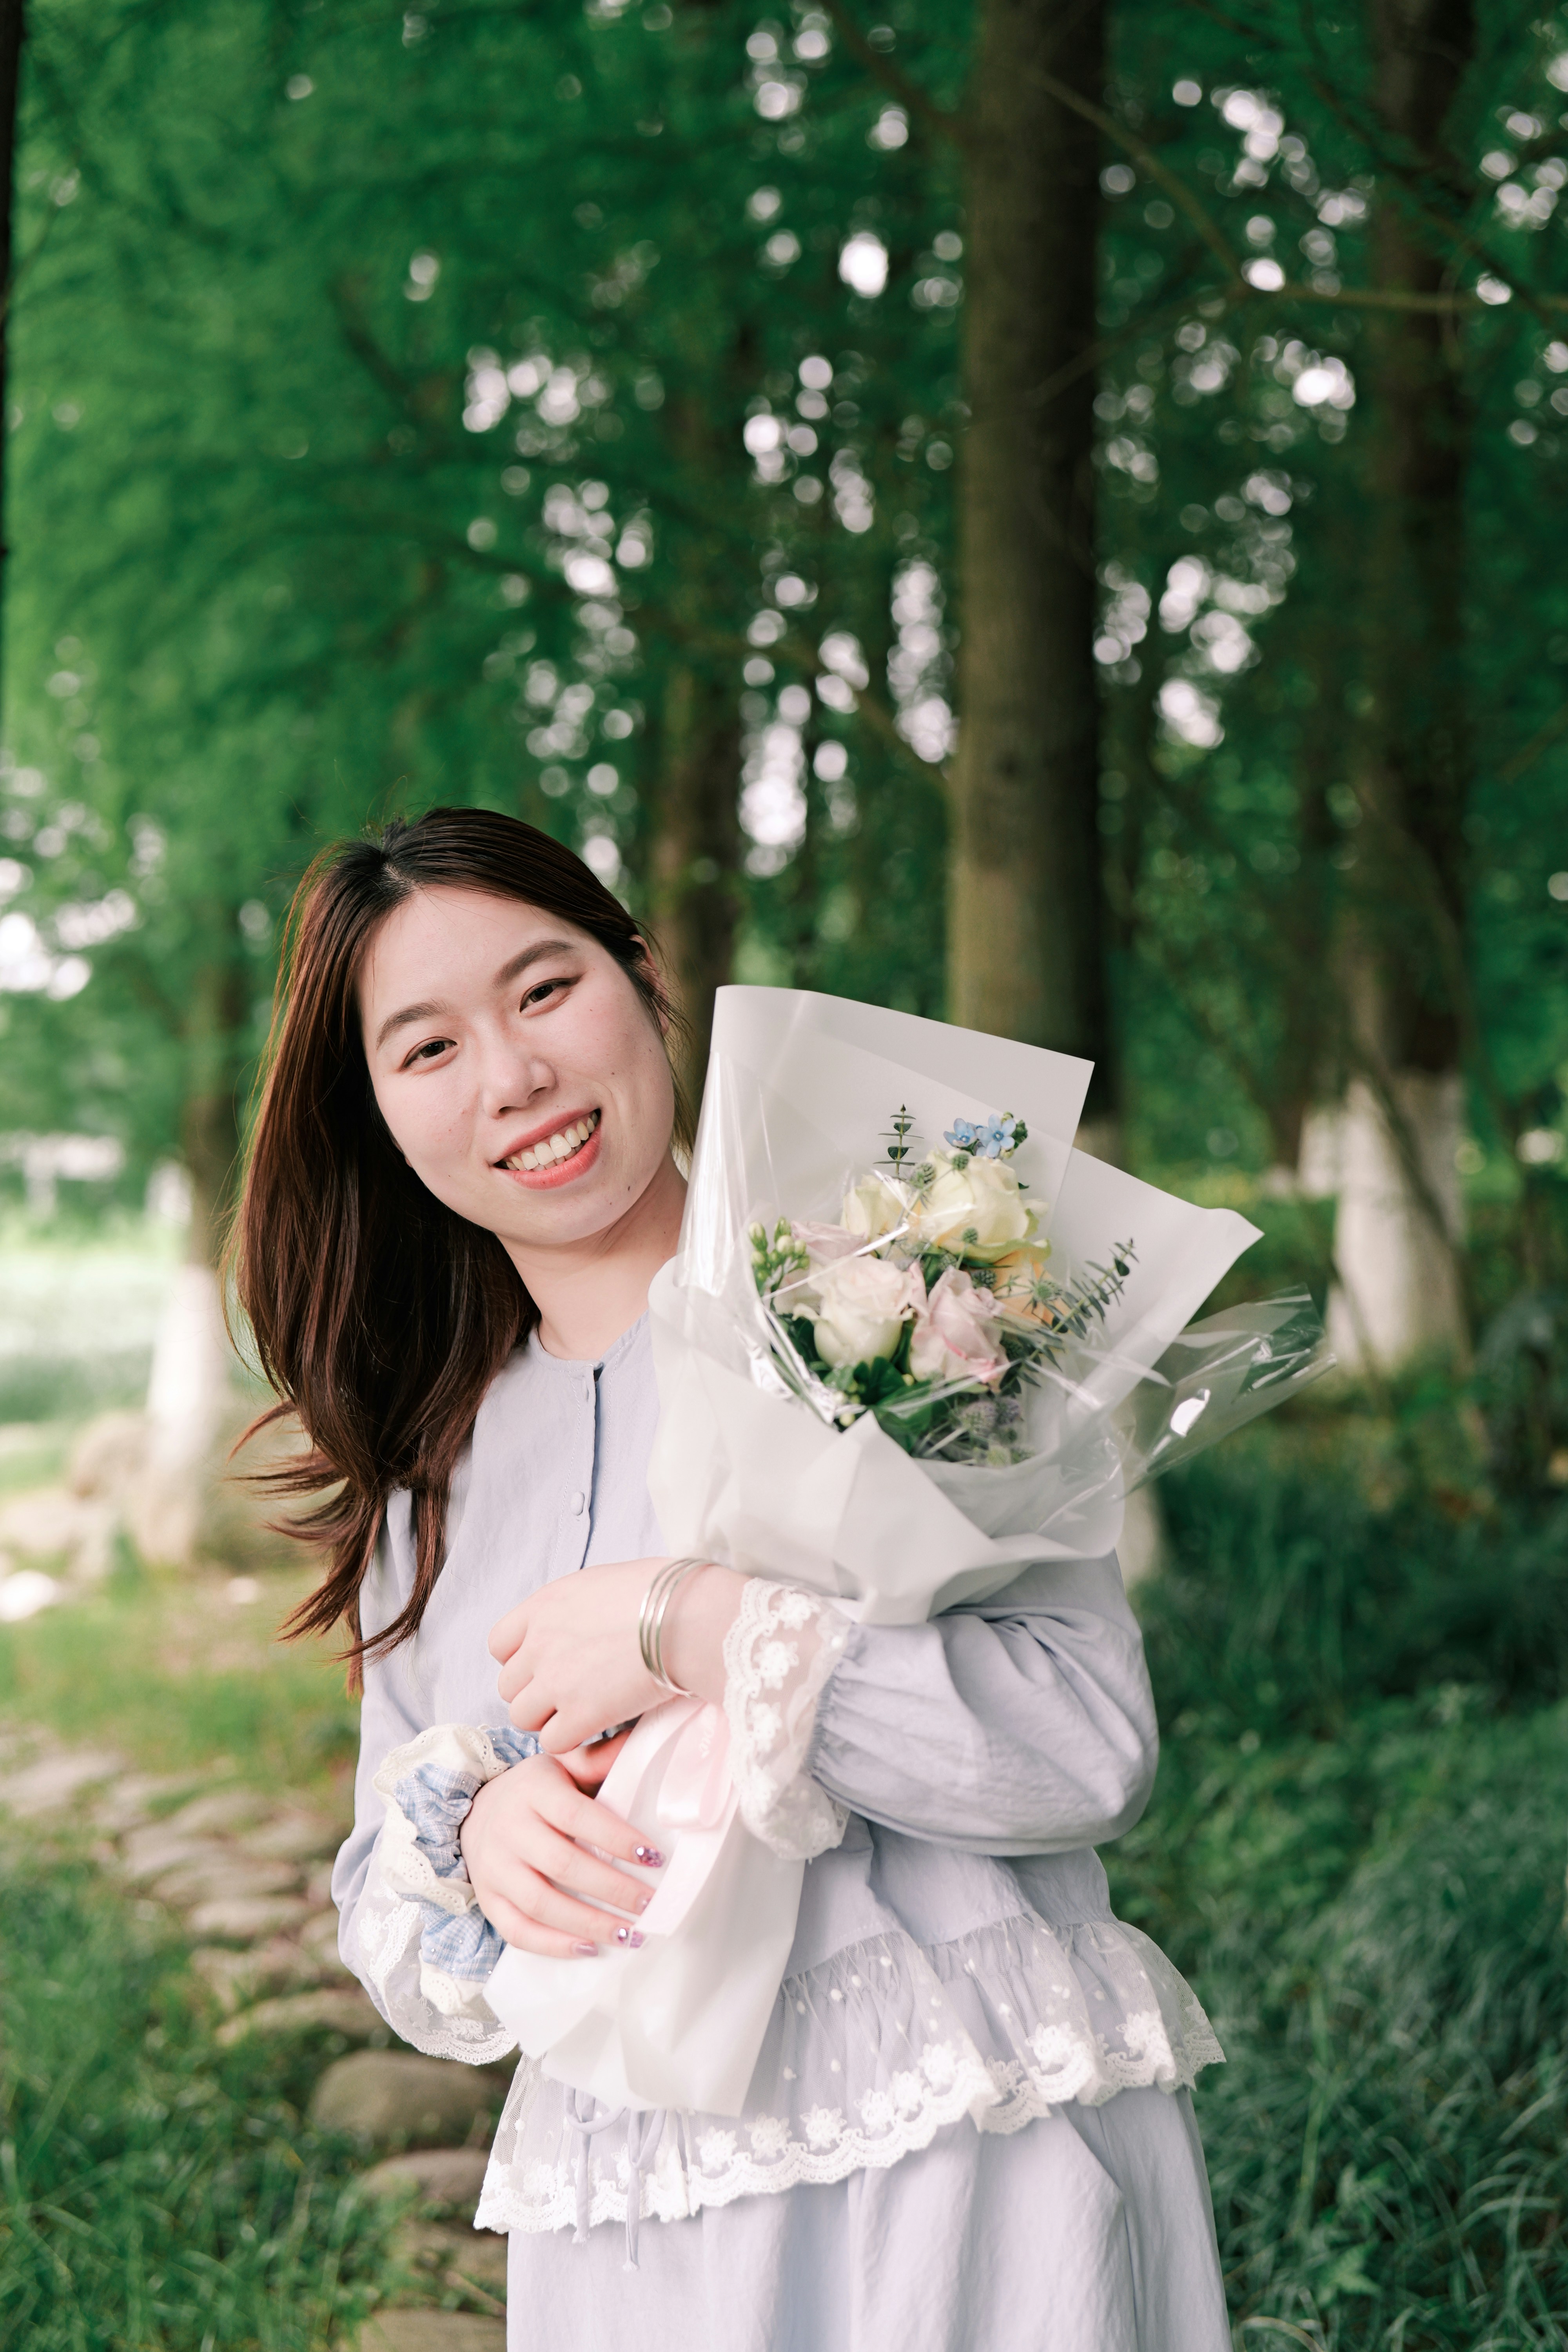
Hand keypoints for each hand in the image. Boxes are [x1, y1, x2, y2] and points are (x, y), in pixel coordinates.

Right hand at [457, 1738, 661, 1957]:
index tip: (655, 1858)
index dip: (618, 1839)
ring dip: (590, 1923)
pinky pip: (518, 1931)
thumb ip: (599, 1759)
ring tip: (631, 1934)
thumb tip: (644, 1742)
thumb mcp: (562, 1765)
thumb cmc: (536, 1789)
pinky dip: (553, 1946)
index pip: (579, 1817)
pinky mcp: (488, 1898)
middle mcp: (510, 1829)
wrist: (476, 1809)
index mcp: (534, 1790)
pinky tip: (589, 1949)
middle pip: (564, 1865)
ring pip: (542, 1904)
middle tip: (651, 1903)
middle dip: (613, 1888)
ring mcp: (494, 1868)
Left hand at [489, 1555, 744, 1753]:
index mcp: (543, 1606)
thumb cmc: (661, 1592)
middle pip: (508, 1685)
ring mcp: (557, 1681)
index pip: (499, 1643)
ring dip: (546, 1719)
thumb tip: (580, 1623)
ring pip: (522, 1717)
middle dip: (534, 1692)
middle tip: (566, 1694)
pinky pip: (552, 1741)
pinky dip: (569, 1740)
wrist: (687, 1617)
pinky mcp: (581, 1714)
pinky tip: (594, 1728)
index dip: (520, 1659)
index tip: (544, 1665)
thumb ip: (574, 1609)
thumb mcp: (602, 1583)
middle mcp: (540, 1643)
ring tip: (578, 1713)